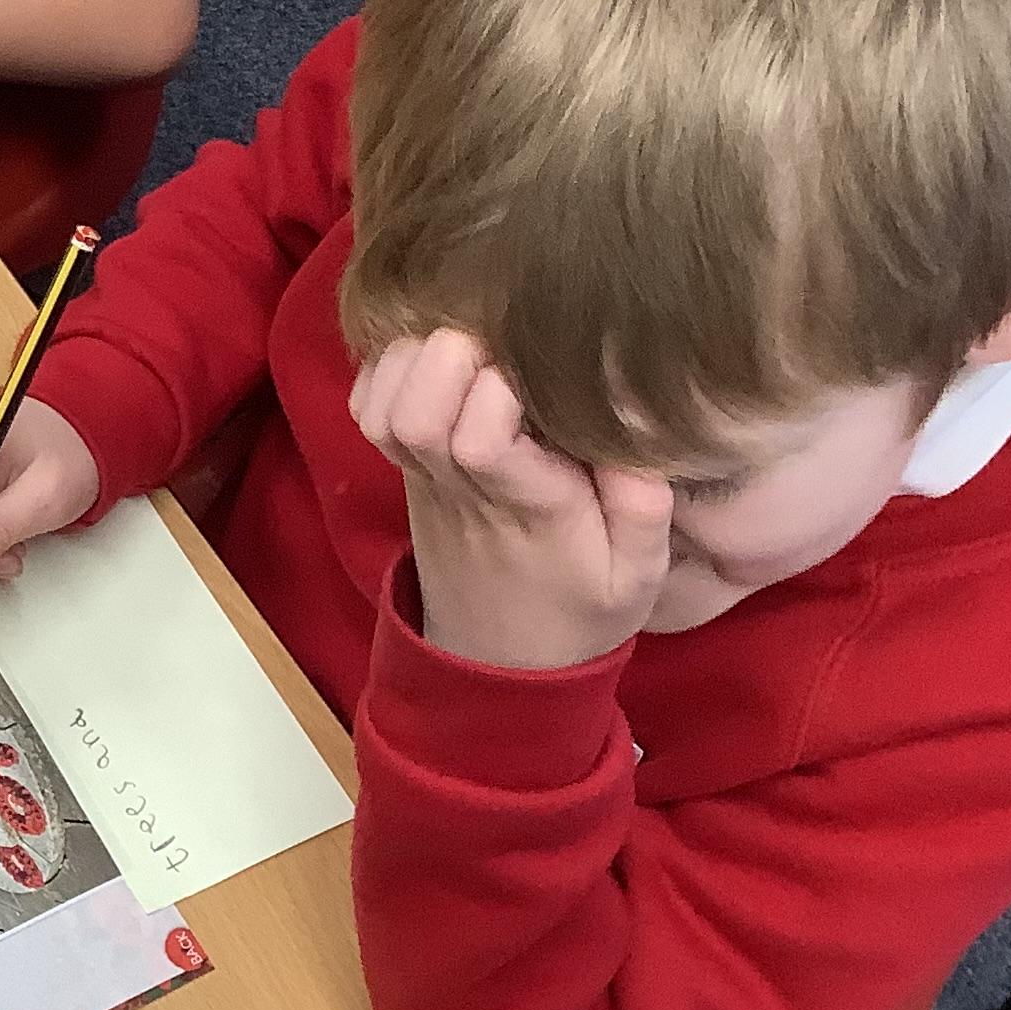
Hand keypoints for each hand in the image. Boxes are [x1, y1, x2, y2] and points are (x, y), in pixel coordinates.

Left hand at [352, 329, 672, 672]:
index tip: (534, 380)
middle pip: (416, 414)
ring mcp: (421, 478)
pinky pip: (367, 415)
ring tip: (465, 351)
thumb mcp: (636, 574)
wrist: (503, 661)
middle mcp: (460, 487)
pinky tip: (427, 365)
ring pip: (383, 411)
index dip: (496, 396)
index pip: (479, 441)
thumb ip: (643, 503)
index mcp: (524, 506)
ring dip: (413, 362)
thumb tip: (634, 419)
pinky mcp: (403, 471)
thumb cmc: (579, 606)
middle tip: (492, 348)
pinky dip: (383, 376)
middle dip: (448, 360)